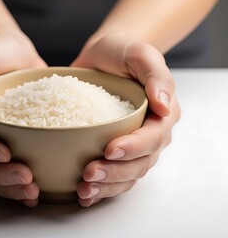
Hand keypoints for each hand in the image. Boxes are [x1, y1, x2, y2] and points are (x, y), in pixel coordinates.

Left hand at [72, 35, 180, 206]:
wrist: (102, 58)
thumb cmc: (122, 53)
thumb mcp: (139, 54)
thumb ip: (155, 74)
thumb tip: (163, 103)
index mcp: (163, 113)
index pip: (153, 137)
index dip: (134, 147)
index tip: (109, 149)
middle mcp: (150, 134)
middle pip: (140, 163)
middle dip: (115, 172)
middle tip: (89, 174)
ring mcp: (132, 145)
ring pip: (127, 175)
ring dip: (106, 186)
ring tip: (84, 189)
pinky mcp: (112, 150)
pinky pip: (113, 175)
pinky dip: (100, 188)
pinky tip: (83, 194)